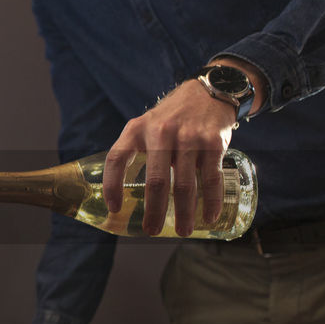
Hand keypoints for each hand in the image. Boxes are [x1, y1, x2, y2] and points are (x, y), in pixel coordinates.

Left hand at [102, 79, 235, 236]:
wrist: (207, 93)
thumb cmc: (170, 118)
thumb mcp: (145, 126)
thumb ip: (135, 151)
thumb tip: (126, 192)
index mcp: (136, 130)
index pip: (117, 158)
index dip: (112, 184)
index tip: (114, 208)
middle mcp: (161, 132)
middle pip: (155, 181)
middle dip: (154, 211)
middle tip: (151, 231)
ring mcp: (189, 137)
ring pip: (185, 184)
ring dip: (184, 212)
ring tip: (183, 231)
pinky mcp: (213, 142)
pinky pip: (211, 178)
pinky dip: (211, 201)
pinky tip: (209, 216)